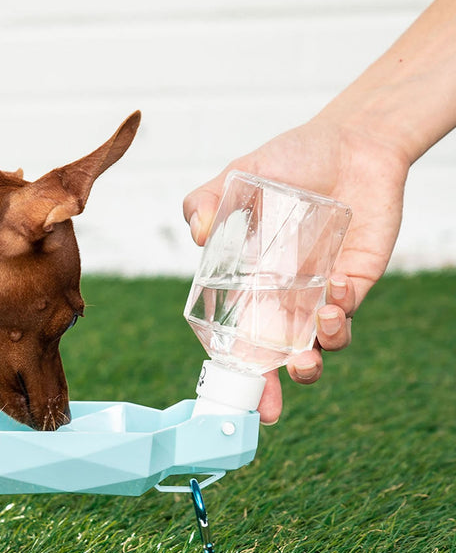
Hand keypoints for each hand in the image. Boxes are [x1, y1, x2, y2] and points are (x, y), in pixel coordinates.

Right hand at [183, 116, 409, 423]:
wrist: (351, 142)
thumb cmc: (289, 158)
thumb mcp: (239, 176)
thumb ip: (206, 200)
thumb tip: (198, 233)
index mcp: (248, 281)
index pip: (235, 332)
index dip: (232, 367)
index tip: (228, 393)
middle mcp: (282, 295)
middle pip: (274, 356)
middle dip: (273, 389)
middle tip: (269, 410)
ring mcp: (318, 293)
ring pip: (315, 347)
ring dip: (311, 361)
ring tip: (307, 356)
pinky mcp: (353, 283)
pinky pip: (346, 314)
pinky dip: (338, 317)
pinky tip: (333, 294)